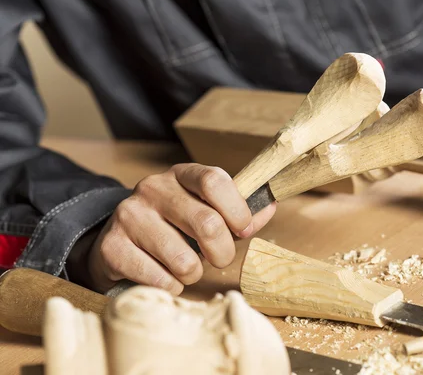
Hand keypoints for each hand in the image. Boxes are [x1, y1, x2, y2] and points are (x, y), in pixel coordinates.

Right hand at [86, 164, 275, 293]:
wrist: (118, 242)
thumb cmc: (173, 226)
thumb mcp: (205, 210)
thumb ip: (238, 212)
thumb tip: (269, 205)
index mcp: (180, 175)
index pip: (214, 180)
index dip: (236, 210)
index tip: (243, 230)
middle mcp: (153, 188)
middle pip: (207, 223)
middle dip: (222, 252)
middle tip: (219, 259)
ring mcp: (129, 216)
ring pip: (184, 260)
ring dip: (193, 274)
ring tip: (186, 268)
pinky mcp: (113, 247)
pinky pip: (161, 280)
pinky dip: (171, 286)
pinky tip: (163, 275)